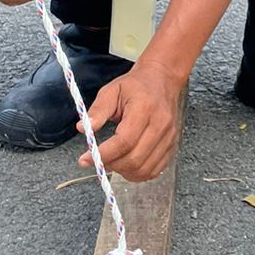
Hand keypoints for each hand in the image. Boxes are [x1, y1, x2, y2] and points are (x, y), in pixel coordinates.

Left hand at [79, 59, 182, 181]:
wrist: (162, 80)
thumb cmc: (135, 86)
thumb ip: (97, 110)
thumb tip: (82, 128)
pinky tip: (126, 165)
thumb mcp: (111, 91)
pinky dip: (138, 173)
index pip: (124, 141)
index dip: (104, 154)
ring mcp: (169, 137)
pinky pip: (154, 170)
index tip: (85, 159)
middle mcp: (160, 124)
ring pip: (145, 169)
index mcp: (144, 108)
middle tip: (97, 161)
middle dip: (111, 165)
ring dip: (124, 172)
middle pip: (134, 159)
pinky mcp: (172, 145)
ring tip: (112, 162)